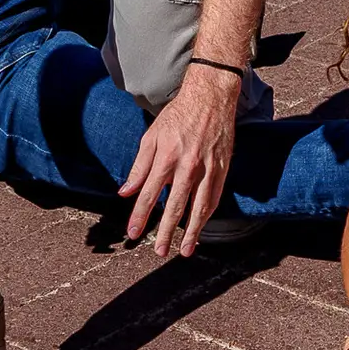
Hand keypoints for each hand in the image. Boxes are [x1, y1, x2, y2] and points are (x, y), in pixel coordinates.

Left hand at [118, 68, 242, 254]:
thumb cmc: (177, 116)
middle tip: (159, 251)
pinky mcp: (223, 169)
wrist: (210, 98)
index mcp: (166, 157)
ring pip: (199, 207)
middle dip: (166, 231)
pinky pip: (215, 197)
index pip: (150, 193)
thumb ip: (139, 167)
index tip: (133, 233)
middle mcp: (188, 165)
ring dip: (192, 231)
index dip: (140, 215)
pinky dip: (208, 215)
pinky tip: (201, 227)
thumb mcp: (151, 137)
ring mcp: (208, 168)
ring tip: (186, 250)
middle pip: (175, 206)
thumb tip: (125, 192)